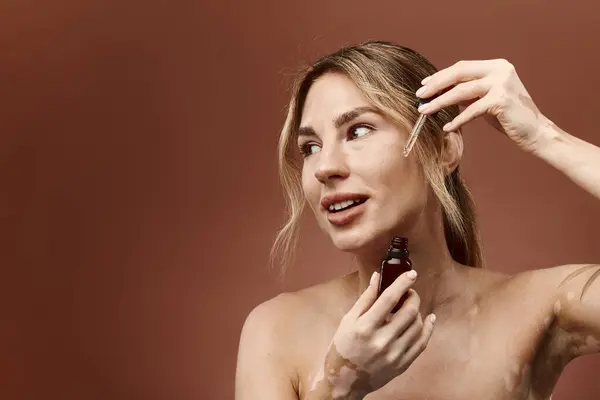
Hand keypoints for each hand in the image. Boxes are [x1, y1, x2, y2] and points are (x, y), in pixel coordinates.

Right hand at [311, 270, 435, 398]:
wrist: (344, 380)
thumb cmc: (343, 347)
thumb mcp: (348, 320)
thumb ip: (366, 298)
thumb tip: (378, 277)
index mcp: (365, 327)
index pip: (390, 299)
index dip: (402, 283)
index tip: (411, 274)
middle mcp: (381, 341)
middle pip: (409, 311)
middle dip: (412, 296)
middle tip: (409, 292)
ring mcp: (394, 354)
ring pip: (418, 325)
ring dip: (418, 311)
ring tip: (410, 307)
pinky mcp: (402, 364)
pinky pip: (422, 343)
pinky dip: (428, 329)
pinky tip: (428, 320)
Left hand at [415, 59, 547, 153]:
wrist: (535, 132)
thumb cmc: (508, 117)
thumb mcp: (485, 99)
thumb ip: (467, 92)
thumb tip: (440, 91)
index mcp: (496, 66)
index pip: (461, 67)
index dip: (440, 76)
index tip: (424, 85)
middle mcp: (500, 70)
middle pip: (459, 73)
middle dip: (436, 85)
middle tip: (419, 95)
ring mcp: (502, 83)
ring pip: (462, 91)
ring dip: (440, 102)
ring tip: (424, 111)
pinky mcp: (502, 100)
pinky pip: (472, 110)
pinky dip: (458, 120)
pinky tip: (447, 127)